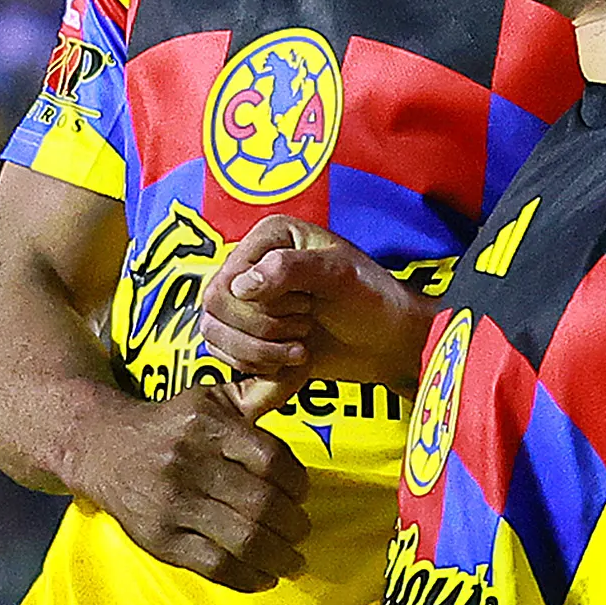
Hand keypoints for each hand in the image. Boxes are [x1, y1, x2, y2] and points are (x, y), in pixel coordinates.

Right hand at [60, 381, 308, 590]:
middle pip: (262, 504)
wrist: (100, 449)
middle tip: (301, 531)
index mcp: (207, 426)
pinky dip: (248, 577)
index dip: (298, 483)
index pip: (271, 459)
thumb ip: (254, 392)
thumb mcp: (207, 399)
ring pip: (244, 540)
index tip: (301, 494)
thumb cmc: (168, 425)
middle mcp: (189, 463)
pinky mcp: (160, 539)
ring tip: (292, 560)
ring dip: (279, 556)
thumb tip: (300, 367)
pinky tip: (263, 576)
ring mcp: (172, 505)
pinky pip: (215, 566)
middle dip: (294, 525)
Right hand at [199, 215, 434, 407]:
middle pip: (214, 309)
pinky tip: (292, 362)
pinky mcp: (250, 333)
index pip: (225, 281)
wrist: (390, 342)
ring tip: (300, 350)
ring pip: (214, 336)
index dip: (260, 307)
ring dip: (259, 354)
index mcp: (268, 237)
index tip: (308, 306)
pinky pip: (225, 356)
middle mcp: (251, 264)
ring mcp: (247, 301)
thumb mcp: (339, 275)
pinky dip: (256, 367)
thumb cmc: (374, 300)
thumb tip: (239, 286)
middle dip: (261, 331)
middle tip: (306, 328)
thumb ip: (289, 269)